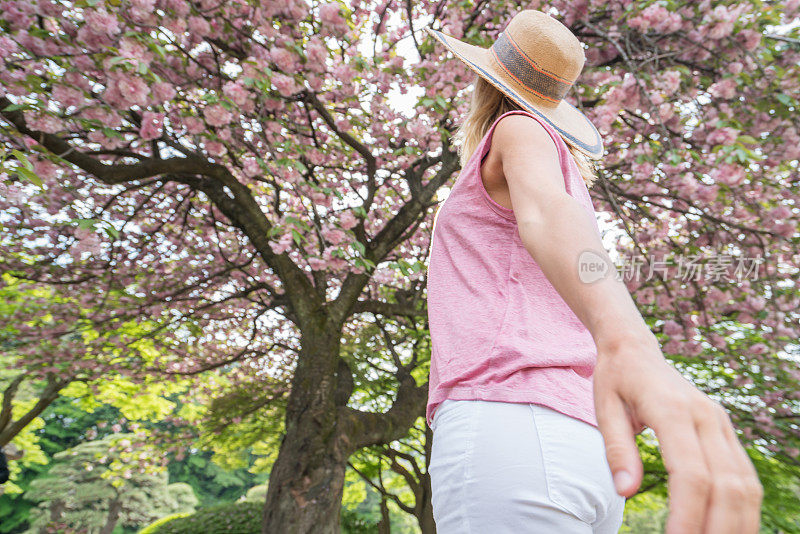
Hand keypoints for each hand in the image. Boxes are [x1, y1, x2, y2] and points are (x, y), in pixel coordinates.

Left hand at [592, 335, 763, 533]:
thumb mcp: (603, 409)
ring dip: (737, 523)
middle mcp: (705, 416)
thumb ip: (616, 450)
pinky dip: (742, 507)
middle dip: (717, 528)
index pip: (691, 473)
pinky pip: (744, 475)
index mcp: (672, 410)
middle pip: (727, 484)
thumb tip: (625, 492)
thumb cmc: (615, 380)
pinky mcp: (725, 430)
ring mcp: (720, 422)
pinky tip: (728, 528)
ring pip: (745, 483)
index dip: (688, 514)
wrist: (635, 349)